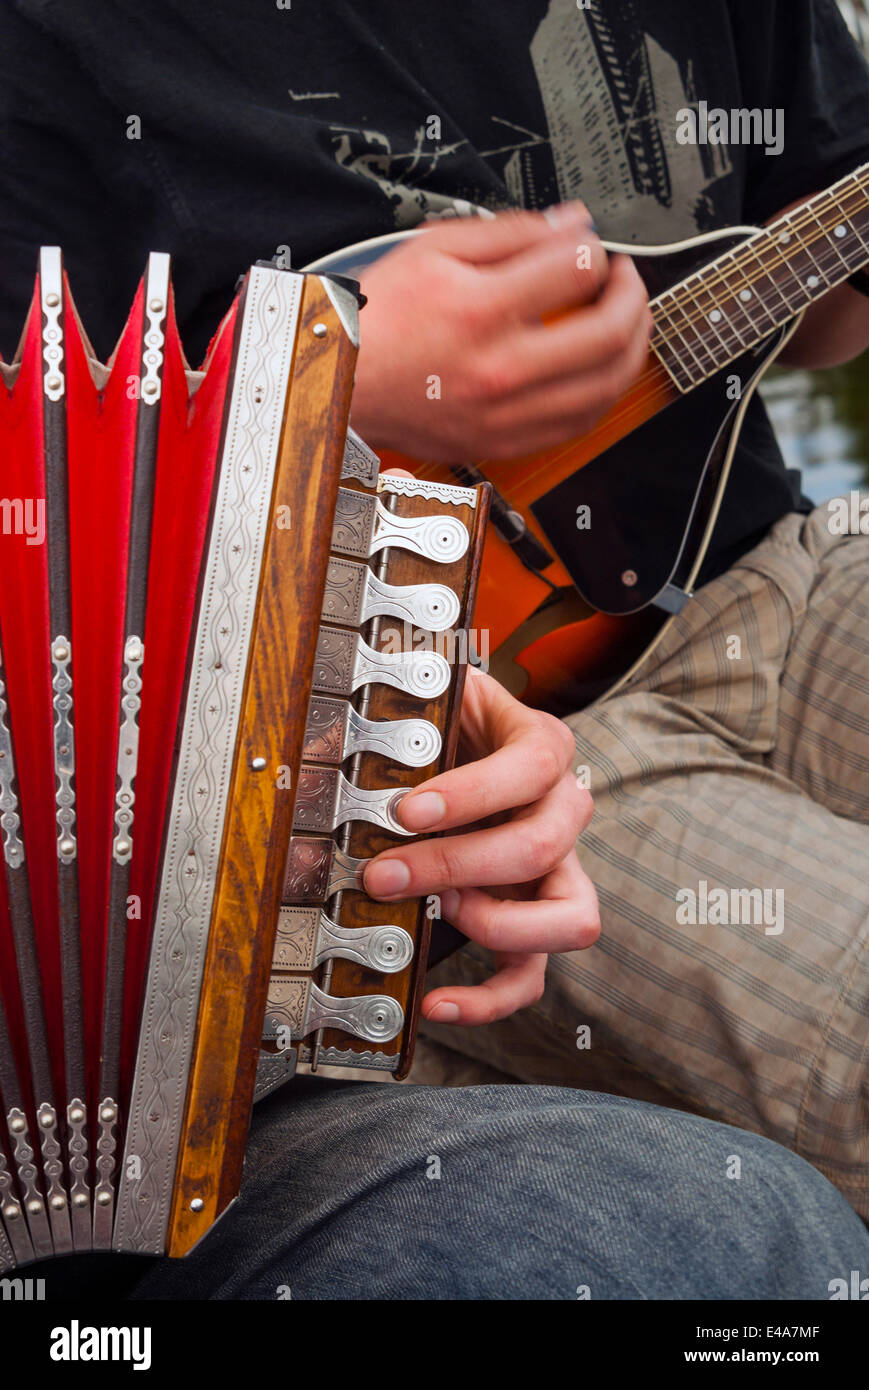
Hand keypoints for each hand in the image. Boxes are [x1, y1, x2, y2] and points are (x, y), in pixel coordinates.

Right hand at [351, 205, 651, 461]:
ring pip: (607, 385)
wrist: (344, 385)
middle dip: (632, 295)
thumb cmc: (380, 321)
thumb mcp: (433, 250)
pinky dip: (604, 390)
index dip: (594, 248)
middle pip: (608, 332)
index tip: (590, 246)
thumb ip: (509, 233)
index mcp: (481, 311)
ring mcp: (507, 413)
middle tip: (623, 279)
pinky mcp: (506, 441)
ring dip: (632, 346)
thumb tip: (570, 225)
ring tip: (625, 320)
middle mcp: (500, 368)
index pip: (577, 269)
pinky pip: (581, 422)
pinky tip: (600, 367)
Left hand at [362, 667, 599, 1024]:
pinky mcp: (536, 918)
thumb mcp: (427, 705)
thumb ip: (387, 721)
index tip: (407, 812)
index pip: (531, 768)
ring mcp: (559, 868)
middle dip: (454, 865)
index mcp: (544, 746)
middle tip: (386, 871)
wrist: (464, 737)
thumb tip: (318, 760)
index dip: (471, 794)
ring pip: (568, 918)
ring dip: (494, 923)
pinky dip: (491, 997)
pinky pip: (533, 972)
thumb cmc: (449, 724)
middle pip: (540, 846)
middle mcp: (564, 807)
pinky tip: (437, 1002)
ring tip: (438, 909)